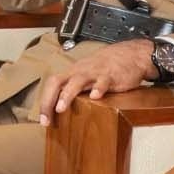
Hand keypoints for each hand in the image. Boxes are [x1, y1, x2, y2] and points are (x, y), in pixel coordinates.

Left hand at [37, 39, 154, 125]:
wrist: (131, 54)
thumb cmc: (107, 66)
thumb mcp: (88, 75)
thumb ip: (77, 88)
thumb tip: (63, 106)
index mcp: (73, 73)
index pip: (52, 85)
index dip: (44, 101)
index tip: (42, 120)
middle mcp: (80, 72)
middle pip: (57, 82)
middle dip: (48, 101)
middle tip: (45, 119)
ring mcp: (95, 73)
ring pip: (77, 81)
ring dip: (67, 95)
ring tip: (60, 108)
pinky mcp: (111, 76)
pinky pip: (103, 81)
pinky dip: (98, 88)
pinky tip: (95, 97)